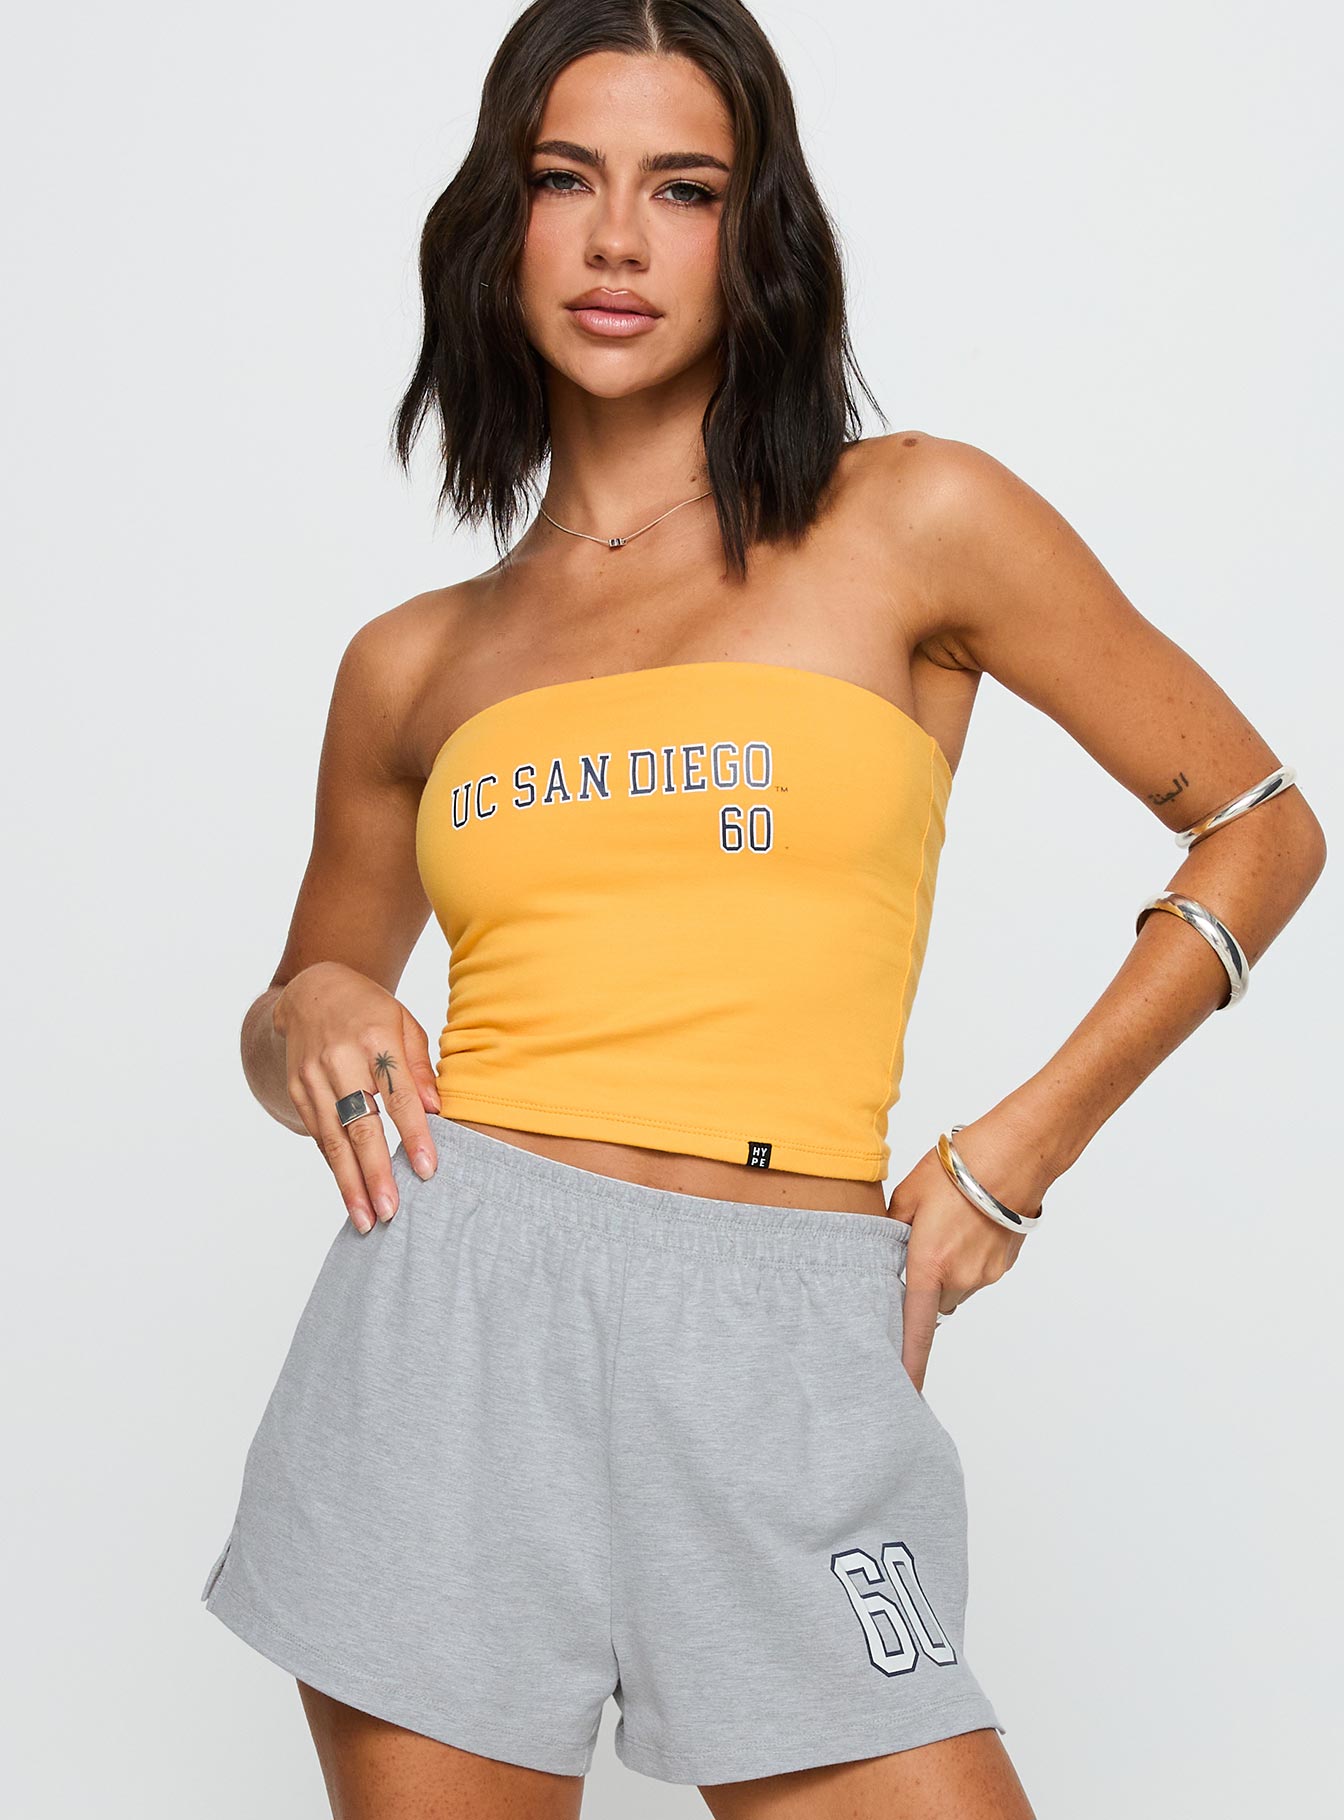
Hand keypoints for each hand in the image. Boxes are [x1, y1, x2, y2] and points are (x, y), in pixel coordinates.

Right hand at [274, 961, 441, 1232]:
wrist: (314, 992)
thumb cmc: (371, 1012)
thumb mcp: (404, 1024)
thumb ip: (421, 1067)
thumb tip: (436, 1110)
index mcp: (375, 1038)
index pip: (398, 1095)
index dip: (413, 1135)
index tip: (427, 1170)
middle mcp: (339, 1059)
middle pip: (361, 1124)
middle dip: (375, 1172)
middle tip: (390, 1211)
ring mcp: (313, 1076)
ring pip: (334, 1139)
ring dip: (350, 1183)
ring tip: (366, 1219)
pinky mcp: (298, 1090)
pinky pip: (319, 1135)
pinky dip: (334, 1167)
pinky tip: (348, 1193)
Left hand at [888, 1113, 1049, 1393]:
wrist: (1013, 1155)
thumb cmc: (957, 1171)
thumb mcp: (907, 1196)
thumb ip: (891, 1231)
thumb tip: (886, 1249)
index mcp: (929, 1266)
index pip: (914, 1331)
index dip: (908, 1365)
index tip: (902, 1391)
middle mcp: (960, 1279)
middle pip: (933, 1303)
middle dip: (924, 1287)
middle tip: (918, 1251)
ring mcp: (986, 1274)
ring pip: (957, 1286)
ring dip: (948, 1269)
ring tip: (948, 1228)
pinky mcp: (1004, 1264)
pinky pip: (978, 1272)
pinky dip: (969, 1257)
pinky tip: (969, 1225)